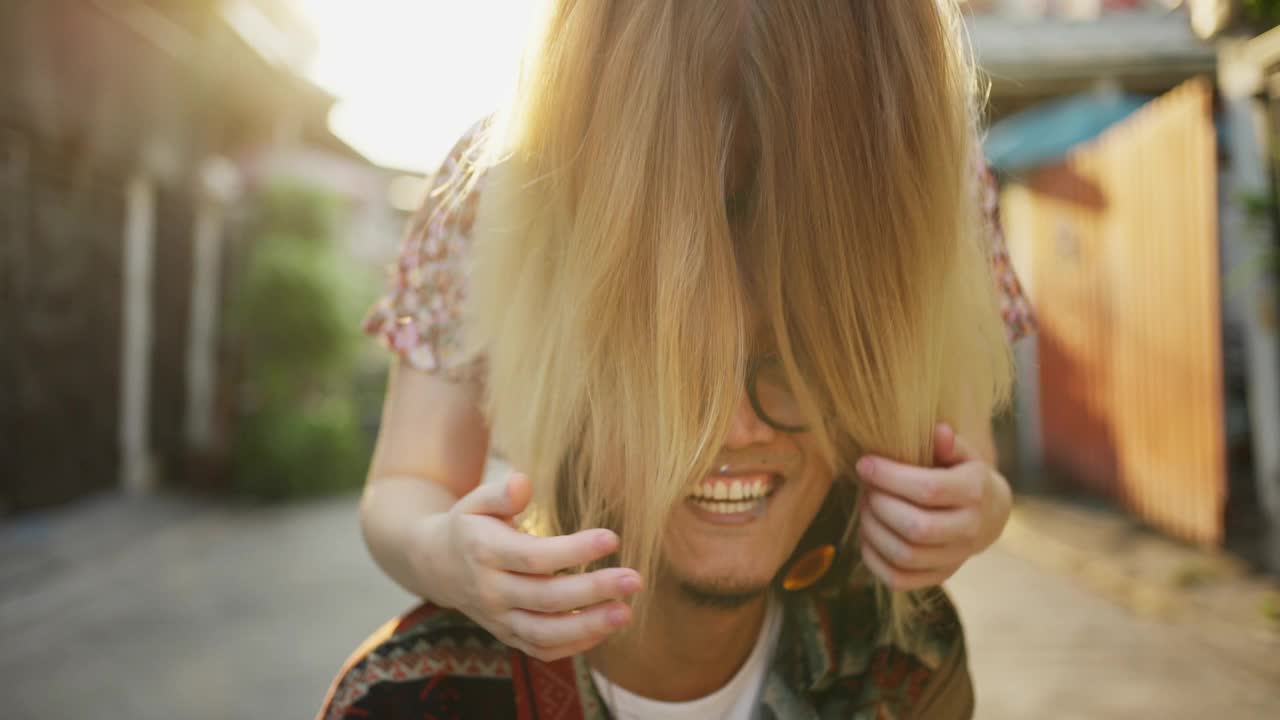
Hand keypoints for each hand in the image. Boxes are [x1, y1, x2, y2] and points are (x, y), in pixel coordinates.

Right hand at [414, 472, 641, 660]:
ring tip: (626, 613)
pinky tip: (605, 627)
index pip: (534, 557)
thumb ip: (501, 492)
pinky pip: (542, 649)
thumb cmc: (469, 525)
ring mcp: (498, 619)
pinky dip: (574, 644)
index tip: (612, 539)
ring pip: (544, 632)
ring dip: (588, 626)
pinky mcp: (508, 636)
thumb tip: (523, 483)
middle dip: (593, 591)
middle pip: (546, 597)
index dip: (574, 551)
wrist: (435, 566)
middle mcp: (491, 591)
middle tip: (635, 579)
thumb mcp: (476, 501)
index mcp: (484, 552)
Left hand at [854, 423, 1011, 590]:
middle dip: (879, 505)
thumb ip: (950, 443)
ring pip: (905, 555)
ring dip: (872, 530)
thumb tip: (938, 431)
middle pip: (916, 527)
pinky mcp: (938, 576)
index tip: (865, 464)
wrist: (988, 515)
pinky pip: (899, 579)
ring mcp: (954, 558)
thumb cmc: (964, 475)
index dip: (890, 477)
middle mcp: (968, 530)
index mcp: (975, 492)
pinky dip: (873, 559)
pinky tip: (867, 535)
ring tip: (865, 507)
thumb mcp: (964, 454)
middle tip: (865, 488)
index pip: (929, 489)